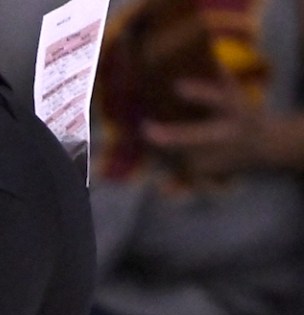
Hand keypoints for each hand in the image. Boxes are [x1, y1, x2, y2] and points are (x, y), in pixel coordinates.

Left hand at [144, 79, 303, 181]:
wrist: (265, 147)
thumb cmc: (242, 112)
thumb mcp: (236, 92)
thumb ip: (219, 75)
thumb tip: (199, 46)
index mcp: (235, 110)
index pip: (218, 99)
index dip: (198, 93)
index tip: (177, 86)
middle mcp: (227, 134)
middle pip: (198, 136)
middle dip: (172, 136)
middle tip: (145, 128)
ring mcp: (218, 156)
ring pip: (182, 155)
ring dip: (159, 148)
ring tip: (143, 134)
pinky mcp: (207, 173)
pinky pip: (179, 169)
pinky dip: (163, 160)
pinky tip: (153, 151)